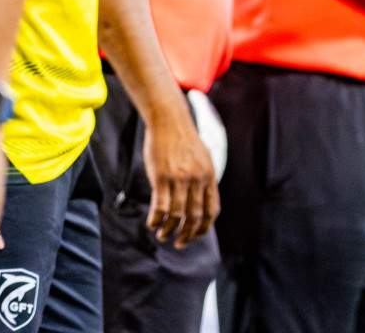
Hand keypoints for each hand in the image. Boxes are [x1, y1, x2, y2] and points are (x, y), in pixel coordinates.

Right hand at [143, 108, 220, 248]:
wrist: (170, 121)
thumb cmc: (184, 141)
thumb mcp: (203, 159)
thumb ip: (204, 179)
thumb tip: (202, 200)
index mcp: (209, 176)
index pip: (212, 210)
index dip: (204, 227)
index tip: (196, 235)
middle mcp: (197, 180)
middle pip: (195, 216)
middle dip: (187, 234)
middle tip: (179, 244)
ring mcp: (180, 179)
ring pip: (177, 215)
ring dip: (169, 230)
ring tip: (163, 235)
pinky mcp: (162, 177)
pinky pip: (160, 206)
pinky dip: (156, 219)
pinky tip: (152, 224)